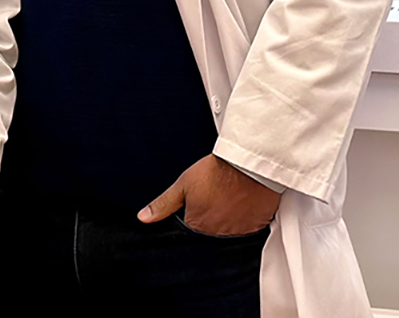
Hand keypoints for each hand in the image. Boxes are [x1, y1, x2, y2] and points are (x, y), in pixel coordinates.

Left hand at [137, 154, 280, 235]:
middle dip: (211, 218)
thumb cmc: (214, 172)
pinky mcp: (256, 227)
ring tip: (230, 198)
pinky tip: (243, 202)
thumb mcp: (182, 185)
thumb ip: (163, 204)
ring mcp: (238, 233)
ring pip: (229, 231)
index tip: (202, 201)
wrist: (245, 164)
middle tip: (217, 196)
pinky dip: (245, 219)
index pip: (191, 229)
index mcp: (197, 226)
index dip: (194, 214)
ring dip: (228, 219)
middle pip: (210, 232)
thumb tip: (143, 218)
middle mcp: (217, 235)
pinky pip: (248, 229)